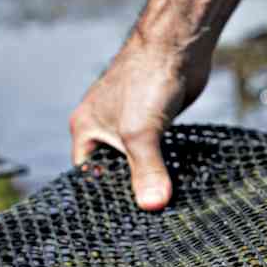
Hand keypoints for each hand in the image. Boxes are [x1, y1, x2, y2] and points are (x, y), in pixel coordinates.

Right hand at [68, 38, 211, 210]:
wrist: (177, 45)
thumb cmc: (147, 80)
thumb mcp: (141, 133)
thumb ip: (146, 171)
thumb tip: (152, 206)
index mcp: (87, 130)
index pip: (87, 176)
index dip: (103, 197)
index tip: (124, 221)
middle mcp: (104, 128)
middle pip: (114, 171)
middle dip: (130, 191)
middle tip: (148, 220)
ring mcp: (131, 124)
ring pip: (138, 162)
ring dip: (151, 178)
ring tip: (165, 207)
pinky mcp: (156, 121)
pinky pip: (158, 152)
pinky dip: (166, 165)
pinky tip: (179, 183)